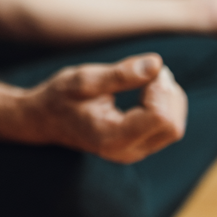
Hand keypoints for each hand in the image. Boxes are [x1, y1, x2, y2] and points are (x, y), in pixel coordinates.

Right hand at [19, 54, 186, 163]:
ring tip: (147, 78)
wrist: (44, 119)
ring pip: (173, 129)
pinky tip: (147, 90)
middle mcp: (127, 151)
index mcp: (113, 137)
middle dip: (169, 95)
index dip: (162, 90)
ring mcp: (134, 152)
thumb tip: (157, 64)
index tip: (150, 69)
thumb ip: (120, 74)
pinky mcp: (137, 147)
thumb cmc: (60, 96)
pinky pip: (165, 129)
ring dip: (169, 100)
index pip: (160, 119)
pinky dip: (164, 106)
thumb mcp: (84, 79)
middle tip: (152, 70)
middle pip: (172, 127)